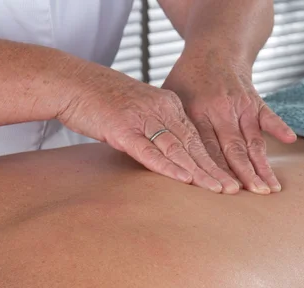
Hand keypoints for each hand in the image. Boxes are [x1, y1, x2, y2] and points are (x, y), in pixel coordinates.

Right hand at [59, 62, 238, 193]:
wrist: (71, 82)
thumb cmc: (101, 98)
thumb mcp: (137, 108)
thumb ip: (155, 126)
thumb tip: (169, 151)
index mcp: (166, 104)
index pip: (195, 136)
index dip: (212, 159)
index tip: (227, 177)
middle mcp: (159, 109)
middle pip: (192, 144)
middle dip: (213, 169)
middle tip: (232, 189)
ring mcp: (141, 119)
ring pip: (177, 149)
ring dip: (198, 171)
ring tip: (217, 189)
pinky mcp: (122, 129)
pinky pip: (149, 151)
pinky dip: (168, 166)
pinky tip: (185, 178)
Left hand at [161, 51, 296, 193]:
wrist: (214, 48)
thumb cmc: (187, 78)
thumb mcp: (170, 97)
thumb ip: (169, 125)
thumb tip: (157, 156)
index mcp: (196, 113)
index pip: (207, 148)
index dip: (216, 170)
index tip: (223, 190)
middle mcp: (220, 110)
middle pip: (233, 148)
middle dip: (243, 174)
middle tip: (252, 195)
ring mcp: (240, 105)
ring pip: (253, 140)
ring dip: (262, 164)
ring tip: (270, 188)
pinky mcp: (255, 101)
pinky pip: (268, 116)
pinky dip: (279, 127)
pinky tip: (289, 140)